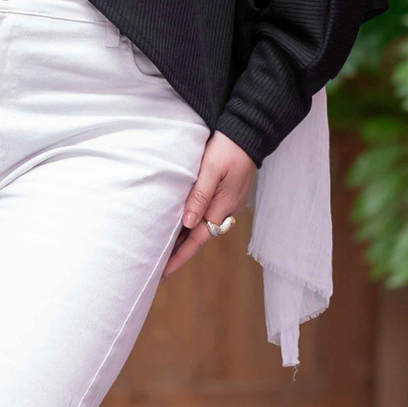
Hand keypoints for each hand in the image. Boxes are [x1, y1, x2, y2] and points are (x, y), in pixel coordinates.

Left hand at [158, 130, 256, 283]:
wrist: (248, 133)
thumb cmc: (227, 148)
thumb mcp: (211, 169)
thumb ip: (199, 195)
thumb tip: (187, 224)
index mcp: (223, 206)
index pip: (198, 239)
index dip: (180, 257)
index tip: (163, 273)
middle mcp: (228, 210)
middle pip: (200, 238)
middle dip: (181, 254)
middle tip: (159, 269)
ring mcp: (229, 204)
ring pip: (204, 228)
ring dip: (187, 240)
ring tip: (166, 250)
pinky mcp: (228, 195)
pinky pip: (208, 216)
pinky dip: (194, 225)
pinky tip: (184, 225)